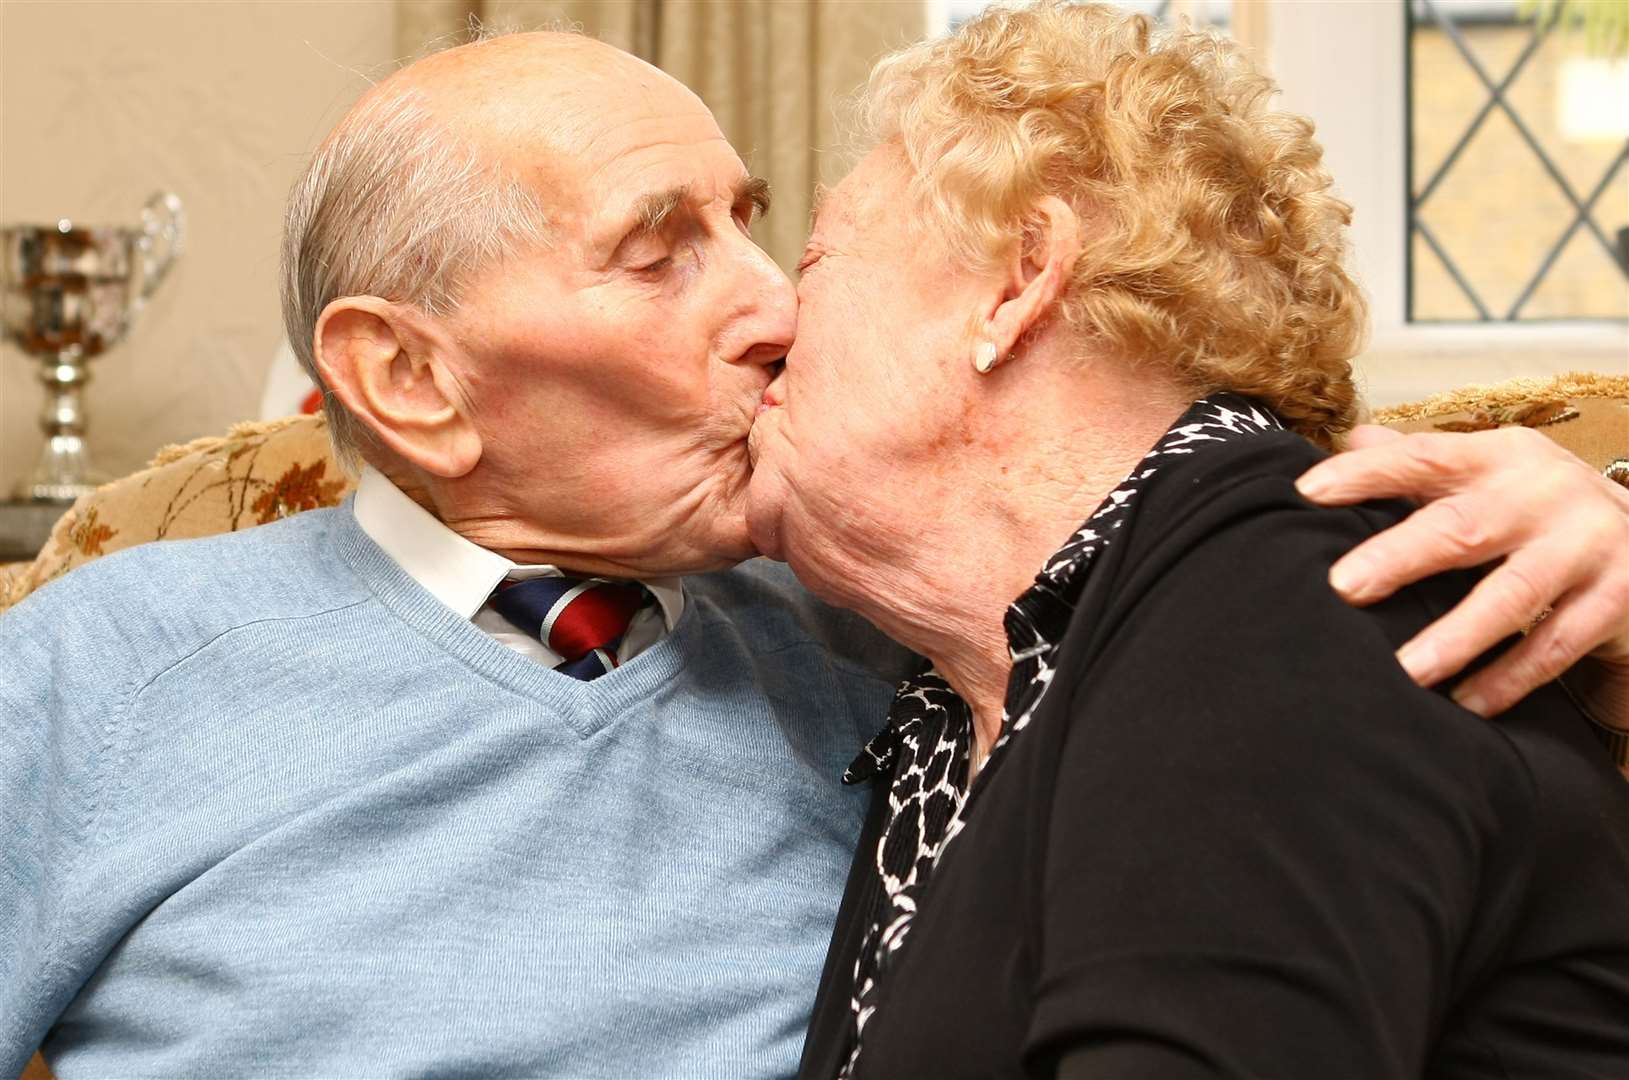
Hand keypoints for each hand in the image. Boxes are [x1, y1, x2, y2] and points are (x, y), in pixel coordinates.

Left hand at [1295, 424, 1628, 721]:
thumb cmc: (1539, 506)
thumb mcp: (1490, 470)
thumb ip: (1422, 461)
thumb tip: (1349, 441)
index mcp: (1499, 457)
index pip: (1423, 457)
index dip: (1365, 473)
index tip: (1308, 493)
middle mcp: (1543, 495)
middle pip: (1464, 527)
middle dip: (1401, 557)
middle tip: (1344, 587)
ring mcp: (1585, 546)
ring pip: (1513, 595)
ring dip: (1457, 637)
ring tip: (1407, 670)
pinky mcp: (1617, 597)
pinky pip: (1555, 645)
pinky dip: (1510, 678)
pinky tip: (1467, 703)